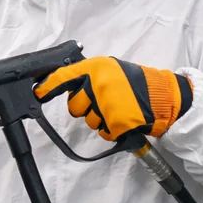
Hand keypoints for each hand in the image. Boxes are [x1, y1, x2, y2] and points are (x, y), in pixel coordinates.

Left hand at [35, 56, 192, 140]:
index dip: (48, 87)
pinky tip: (124, 119)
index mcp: (96, 69)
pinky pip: (103, 132)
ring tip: (119, 108)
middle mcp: (99, 85)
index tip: (37, 94)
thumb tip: (63, 84)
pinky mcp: (116, 122)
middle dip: (84, 108)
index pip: (64, 77)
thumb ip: (89, 75)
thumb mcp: (112, 69)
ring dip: (100, 119)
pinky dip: (112, 130)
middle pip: (74, 107)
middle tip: (102, 102)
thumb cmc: (137, 83)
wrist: (164, 97)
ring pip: (89, 121)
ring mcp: (107, 105)